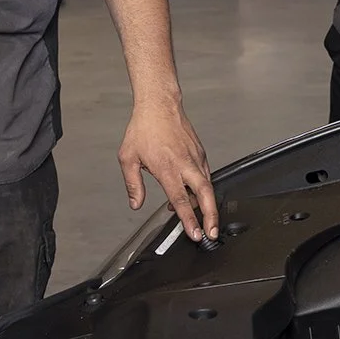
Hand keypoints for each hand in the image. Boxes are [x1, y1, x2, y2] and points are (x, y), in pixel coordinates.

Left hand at [119, 100, 218, 241]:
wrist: (159, 104)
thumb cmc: (143, 129)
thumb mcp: (127, 157)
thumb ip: (133, 184)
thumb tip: (135, 203)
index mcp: (166, 168)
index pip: (179, 199)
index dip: (188, 219)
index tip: (195, 233)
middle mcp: (184, 163)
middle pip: (204, 195)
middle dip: (210, 216)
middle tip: (211, 233)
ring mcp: (195, 157)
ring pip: (207, 185)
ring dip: (206, 204)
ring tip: (202, 219)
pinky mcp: (200, 152)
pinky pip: (205, 175)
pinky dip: (203, 188)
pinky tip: (193, 194)